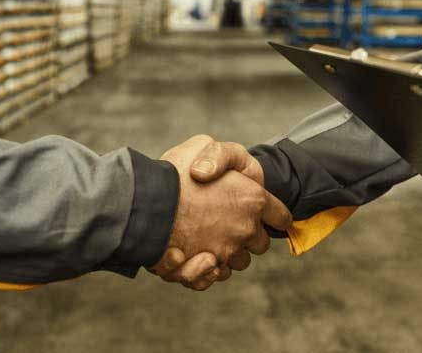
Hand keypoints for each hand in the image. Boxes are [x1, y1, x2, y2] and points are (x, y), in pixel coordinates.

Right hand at [150, 136, 290, 290]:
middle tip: (227, 222)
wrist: (142, 199)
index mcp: (253, 198)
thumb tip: (220, 176)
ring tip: (208, 239)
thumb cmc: (173, 169)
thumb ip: (221, 156)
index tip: (266, 214)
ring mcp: (226, 250)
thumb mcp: (202, 146)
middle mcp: (245, 228)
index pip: (280, 216)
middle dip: (249, 236)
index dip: (274, 214)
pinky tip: (199, 256)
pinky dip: (209, 270)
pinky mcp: (206, 268)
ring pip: (239, 261)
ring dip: (228, 253)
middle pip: (260, 243)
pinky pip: (216, 276)